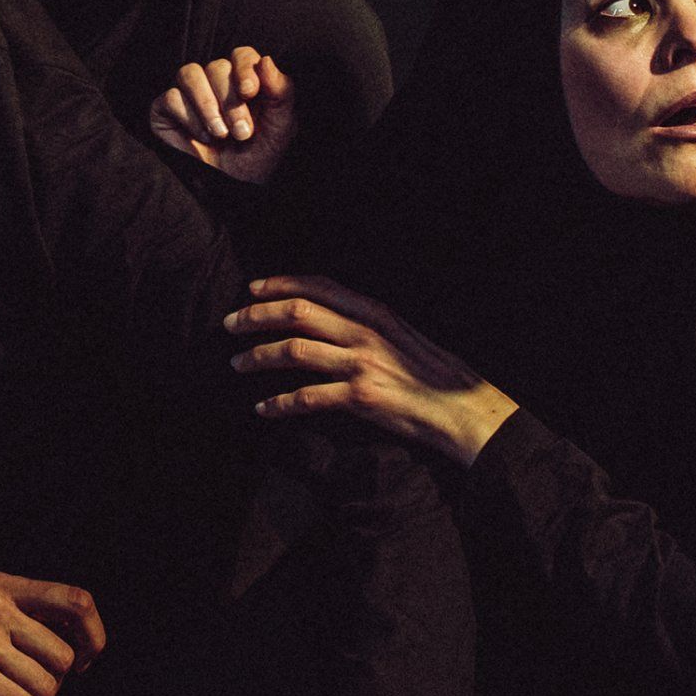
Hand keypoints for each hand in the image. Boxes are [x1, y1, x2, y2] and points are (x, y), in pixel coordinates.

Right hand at [150, 46, 296, 184]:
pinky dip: (189, 118)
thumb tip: (266, 60)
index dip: (244, 68)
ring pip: (189, 73)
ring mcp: (188, 95)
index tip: (249, 91)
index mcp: (244, 81)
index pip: (241, 55)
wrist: (232, 190)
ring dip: (207, 104)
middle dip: (230, 101)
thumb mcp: (281, 128)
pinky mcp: (165, 110)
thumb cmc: (258, 158)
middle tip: (241, 133)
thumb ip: (281, 92)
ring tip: (220, 134)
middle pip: (217, 66)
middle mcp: (215, 83)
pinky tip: (202, 138)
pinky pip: (172, 97)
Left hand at [224, 274, 518, 467]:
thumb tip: (334, 317)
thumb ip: (370, 323)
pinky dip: (279, 403)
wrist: (465, 410)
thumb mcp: (405, 334)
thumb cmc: (436, 374)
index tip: (253, 290)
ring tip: (237, 363)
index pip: (319, 287)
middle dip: (256, 316)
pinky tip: (262, 409)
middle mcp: (365, 332)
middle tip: (230, 324)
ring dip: (258, 356)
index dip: (281, 285)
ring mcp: (362, 364)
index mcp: (376, 312)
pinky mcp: (361, 397)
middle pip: (296, 313)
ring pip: (294, 351)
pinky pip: (307, 397)